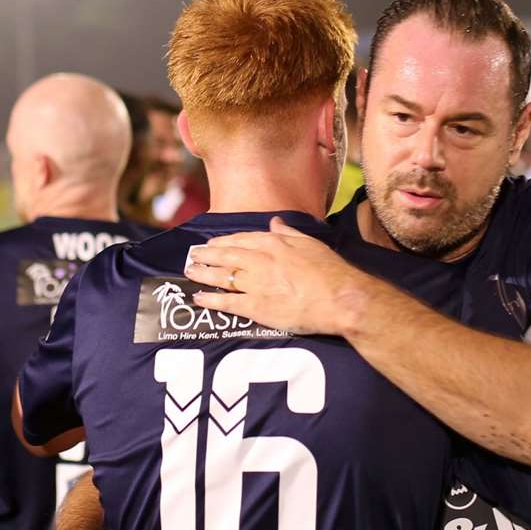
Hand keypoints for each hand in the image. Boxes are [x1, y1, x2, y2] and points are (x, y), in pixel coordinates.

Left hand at [183, 218, 371, 336]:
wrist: (340, 298)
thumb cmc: (330, 271)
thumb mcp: (311, 243)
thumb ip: (288, 232)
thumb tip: (275, 222)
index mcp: (274, 243)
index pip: (242, 239)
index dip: (225, 241)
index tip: (213, 243)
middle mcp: (261, 261)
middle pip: (226, 255)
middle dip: (206, 254)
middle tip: (192, 255)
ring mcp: (257, 284)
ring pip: (222, 276)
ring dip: (203, 273)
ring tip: (190, 271)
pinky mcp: (257, 307)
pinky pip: (227, 302)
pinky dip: (210, 299)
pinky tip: (199, 297)